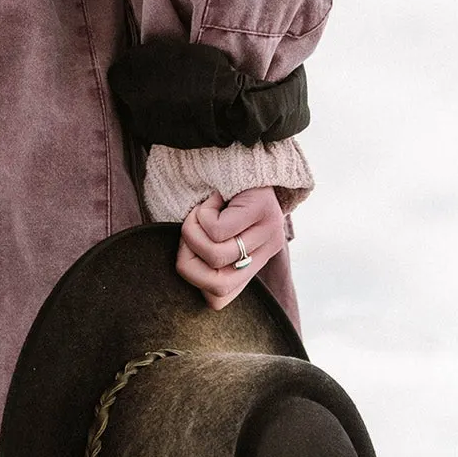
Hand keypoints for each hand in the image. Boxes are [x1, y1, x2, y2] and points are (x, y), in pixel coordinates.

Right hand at [175, 187, 285, 310]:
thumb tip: (188, 273)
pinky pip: (218, 229)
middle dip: (187, 260)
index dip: (194, 281)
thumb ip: (208, 255)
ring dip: (192, 233)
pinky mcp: (264, 209)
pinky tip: (212, 200)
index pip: (218, 300)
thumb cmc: (221, 197)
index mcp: (252, 265)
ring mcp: (270, 231)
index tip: (191, 251)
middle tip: (188, 233)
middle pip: (216, 284)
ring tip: (198, 213)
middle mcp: (267, 252)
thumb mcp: (216, 234)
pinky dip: (202, 214)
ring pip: (216, 255)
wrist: (247, 155)